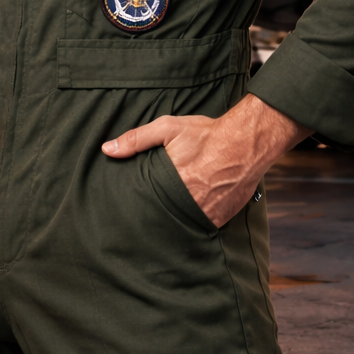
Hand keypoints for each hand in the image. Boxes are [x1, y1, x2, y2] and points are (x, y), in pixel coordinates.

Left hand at [102, 93, 310, 226]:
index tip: (133, 208)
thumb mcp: (168, 128)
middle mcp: (190, 202)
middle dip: (159, 214)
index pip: (148, 204)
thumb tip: (107, 149)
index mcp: (173, 184)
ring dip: (178, 218)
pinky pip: (204, 225)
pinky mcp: (222, 217)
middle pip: (165, 216)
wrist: (247, 141)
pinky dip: (198, 220)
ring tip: (173, 213)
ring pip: (184, 223)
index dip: (141, 206)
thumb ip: (136, 139)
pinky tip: (195, 211)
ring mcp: (207, 213)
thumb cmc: (207, 134)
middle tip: (153, 212)